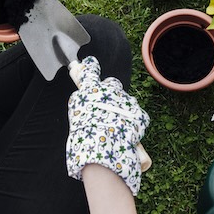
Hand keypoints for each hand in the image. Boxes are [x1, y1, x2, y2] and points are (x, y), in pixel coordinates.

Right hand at [66, 56, 149, 194]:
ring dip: (121, 109)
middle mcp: (109, 90)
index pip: (89, 71)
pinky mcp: (139, 114)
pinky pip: (136, 115)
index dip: (89, 66)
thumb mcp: (75, 117)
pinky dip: (132, 122)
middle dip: (109, 92)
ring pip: (125, 100)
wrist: (104, 151)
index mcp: (90, 90)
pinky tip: (126, 133)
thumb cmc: (84, 137)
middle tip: (105, 108)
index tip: (90, 63)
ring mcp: (126, 101)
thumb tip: (84, 101)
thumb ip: (80, 105)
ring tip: (116, 127)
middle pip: (112, 84)